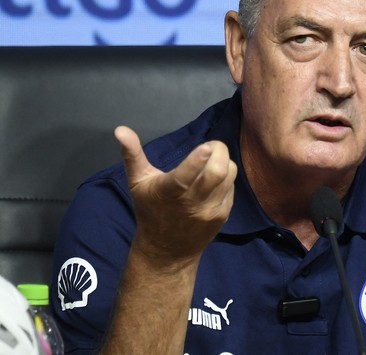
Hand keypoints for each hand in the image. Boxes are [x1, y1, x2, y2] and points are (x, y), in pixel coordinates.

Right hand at [114, 126, 236, 265]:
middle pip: (217, 173)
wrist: (167, 250)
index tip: (205, 148)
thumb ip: (132, 155)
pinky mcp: (223, 215)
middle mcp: (192, 204)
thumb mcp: (138, 183)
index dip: (196, 162)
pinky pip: (232, 186)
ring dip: (223, 162)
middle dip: (219, 151)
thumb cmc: (151, 210)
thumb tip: (120, 129)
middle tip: (210, 147)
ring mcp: (210, 211)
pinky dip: (226, 177)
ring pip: (229, 175)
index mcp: (168, 193)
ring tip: (211, 163)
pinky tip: (212, 182)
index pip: (184, 178)